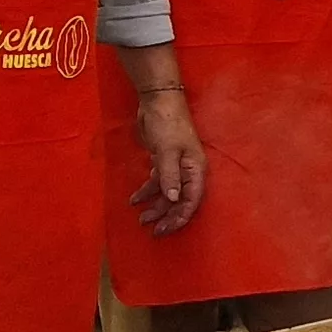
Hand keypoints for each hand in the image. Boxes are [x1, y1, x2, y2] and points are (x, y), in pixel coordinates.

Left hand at [129, 86, 207, 234]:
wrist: (158, 100)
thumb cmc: (168, 124)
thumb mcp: (168, 150)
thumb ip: (169, 176)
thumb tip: (174, 200)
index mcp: (195, 170)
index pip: (191, 200)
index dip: (180, 216)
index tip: (166, 228)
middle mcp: (188, 172)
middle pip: (180, 201)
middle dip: (167, 216)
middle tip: (152, 230)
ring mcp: (176, 168)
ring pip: (167, 194)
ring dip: (155, 206)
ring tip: (140, 218)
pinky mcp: (164, 163)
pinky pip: (157, 183)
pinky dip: (147, 192)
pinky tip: (135, 199)